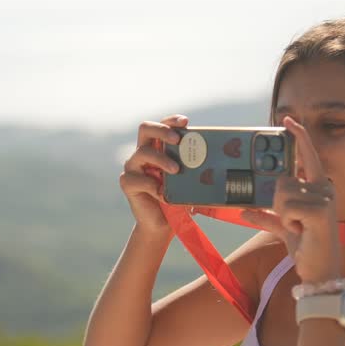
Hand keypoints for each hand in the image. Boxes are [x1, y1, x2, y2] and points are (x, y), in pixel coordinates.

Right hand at [119, 114, 188, 235]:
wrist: (162, 225)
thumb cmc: (176, 199)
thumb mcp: (187, 180)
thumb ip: (194, 167)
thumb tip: (217, 158)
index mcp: (157, 148)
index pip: (161, 126)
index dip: (171, 121)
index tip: (185, 122)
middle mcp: (143, 153)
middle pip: (145, 128)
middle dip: (163, 130)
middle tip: (178, 140)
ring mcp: (133, 167)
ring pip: (143, 152)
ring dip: (162, 159)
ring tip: (176, 170)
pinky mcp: (128, 183)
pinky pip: (138, 178)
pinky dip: (152, 185)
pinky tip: (162, 194)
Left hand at [239, 116, 341, 282]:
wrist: (320, 272)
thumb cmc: (307, 246)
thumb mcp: (284, 229)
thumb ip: (267, 218)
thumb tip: (245, 211)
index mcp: (319, 188)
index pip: (308, 155)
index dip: (299, 136)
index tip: (287, 119)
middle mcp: (324, 189)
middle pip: (283, 180)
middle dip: (278, 202)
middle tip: (291, 221)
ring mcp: (324, 199)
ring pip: (282, 193)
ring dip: (282, 215)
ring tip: (297, 228)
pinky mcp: (320, 211)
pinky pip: (286, 207)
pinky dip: (287, 222)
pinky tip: (300, 232)